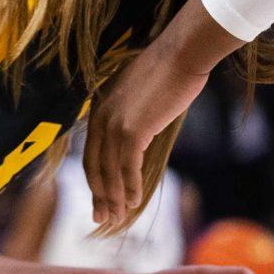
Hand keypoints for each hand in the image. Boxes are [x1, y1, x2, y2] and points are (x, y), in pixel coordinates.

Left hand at [85, 46, 211, 231]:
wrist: (181, 55)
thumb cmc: (168, 70)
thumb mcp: (140, 92)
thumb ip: (130, 113)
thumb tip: (136, 133)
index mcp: (100, 108)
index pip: (92, 153)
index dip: (95, 180)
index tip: (99, 199)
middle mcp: (101, 118)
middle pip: (96, 166)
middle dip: (100, 196)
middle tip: (104, 218)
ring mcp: (114, 125)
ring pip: (110, 172)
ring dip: (115, 198)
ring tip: (119, 217)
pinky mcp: (131, 131)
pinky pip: (127, 168)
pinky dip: (130, 188)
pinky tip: (135, 201)